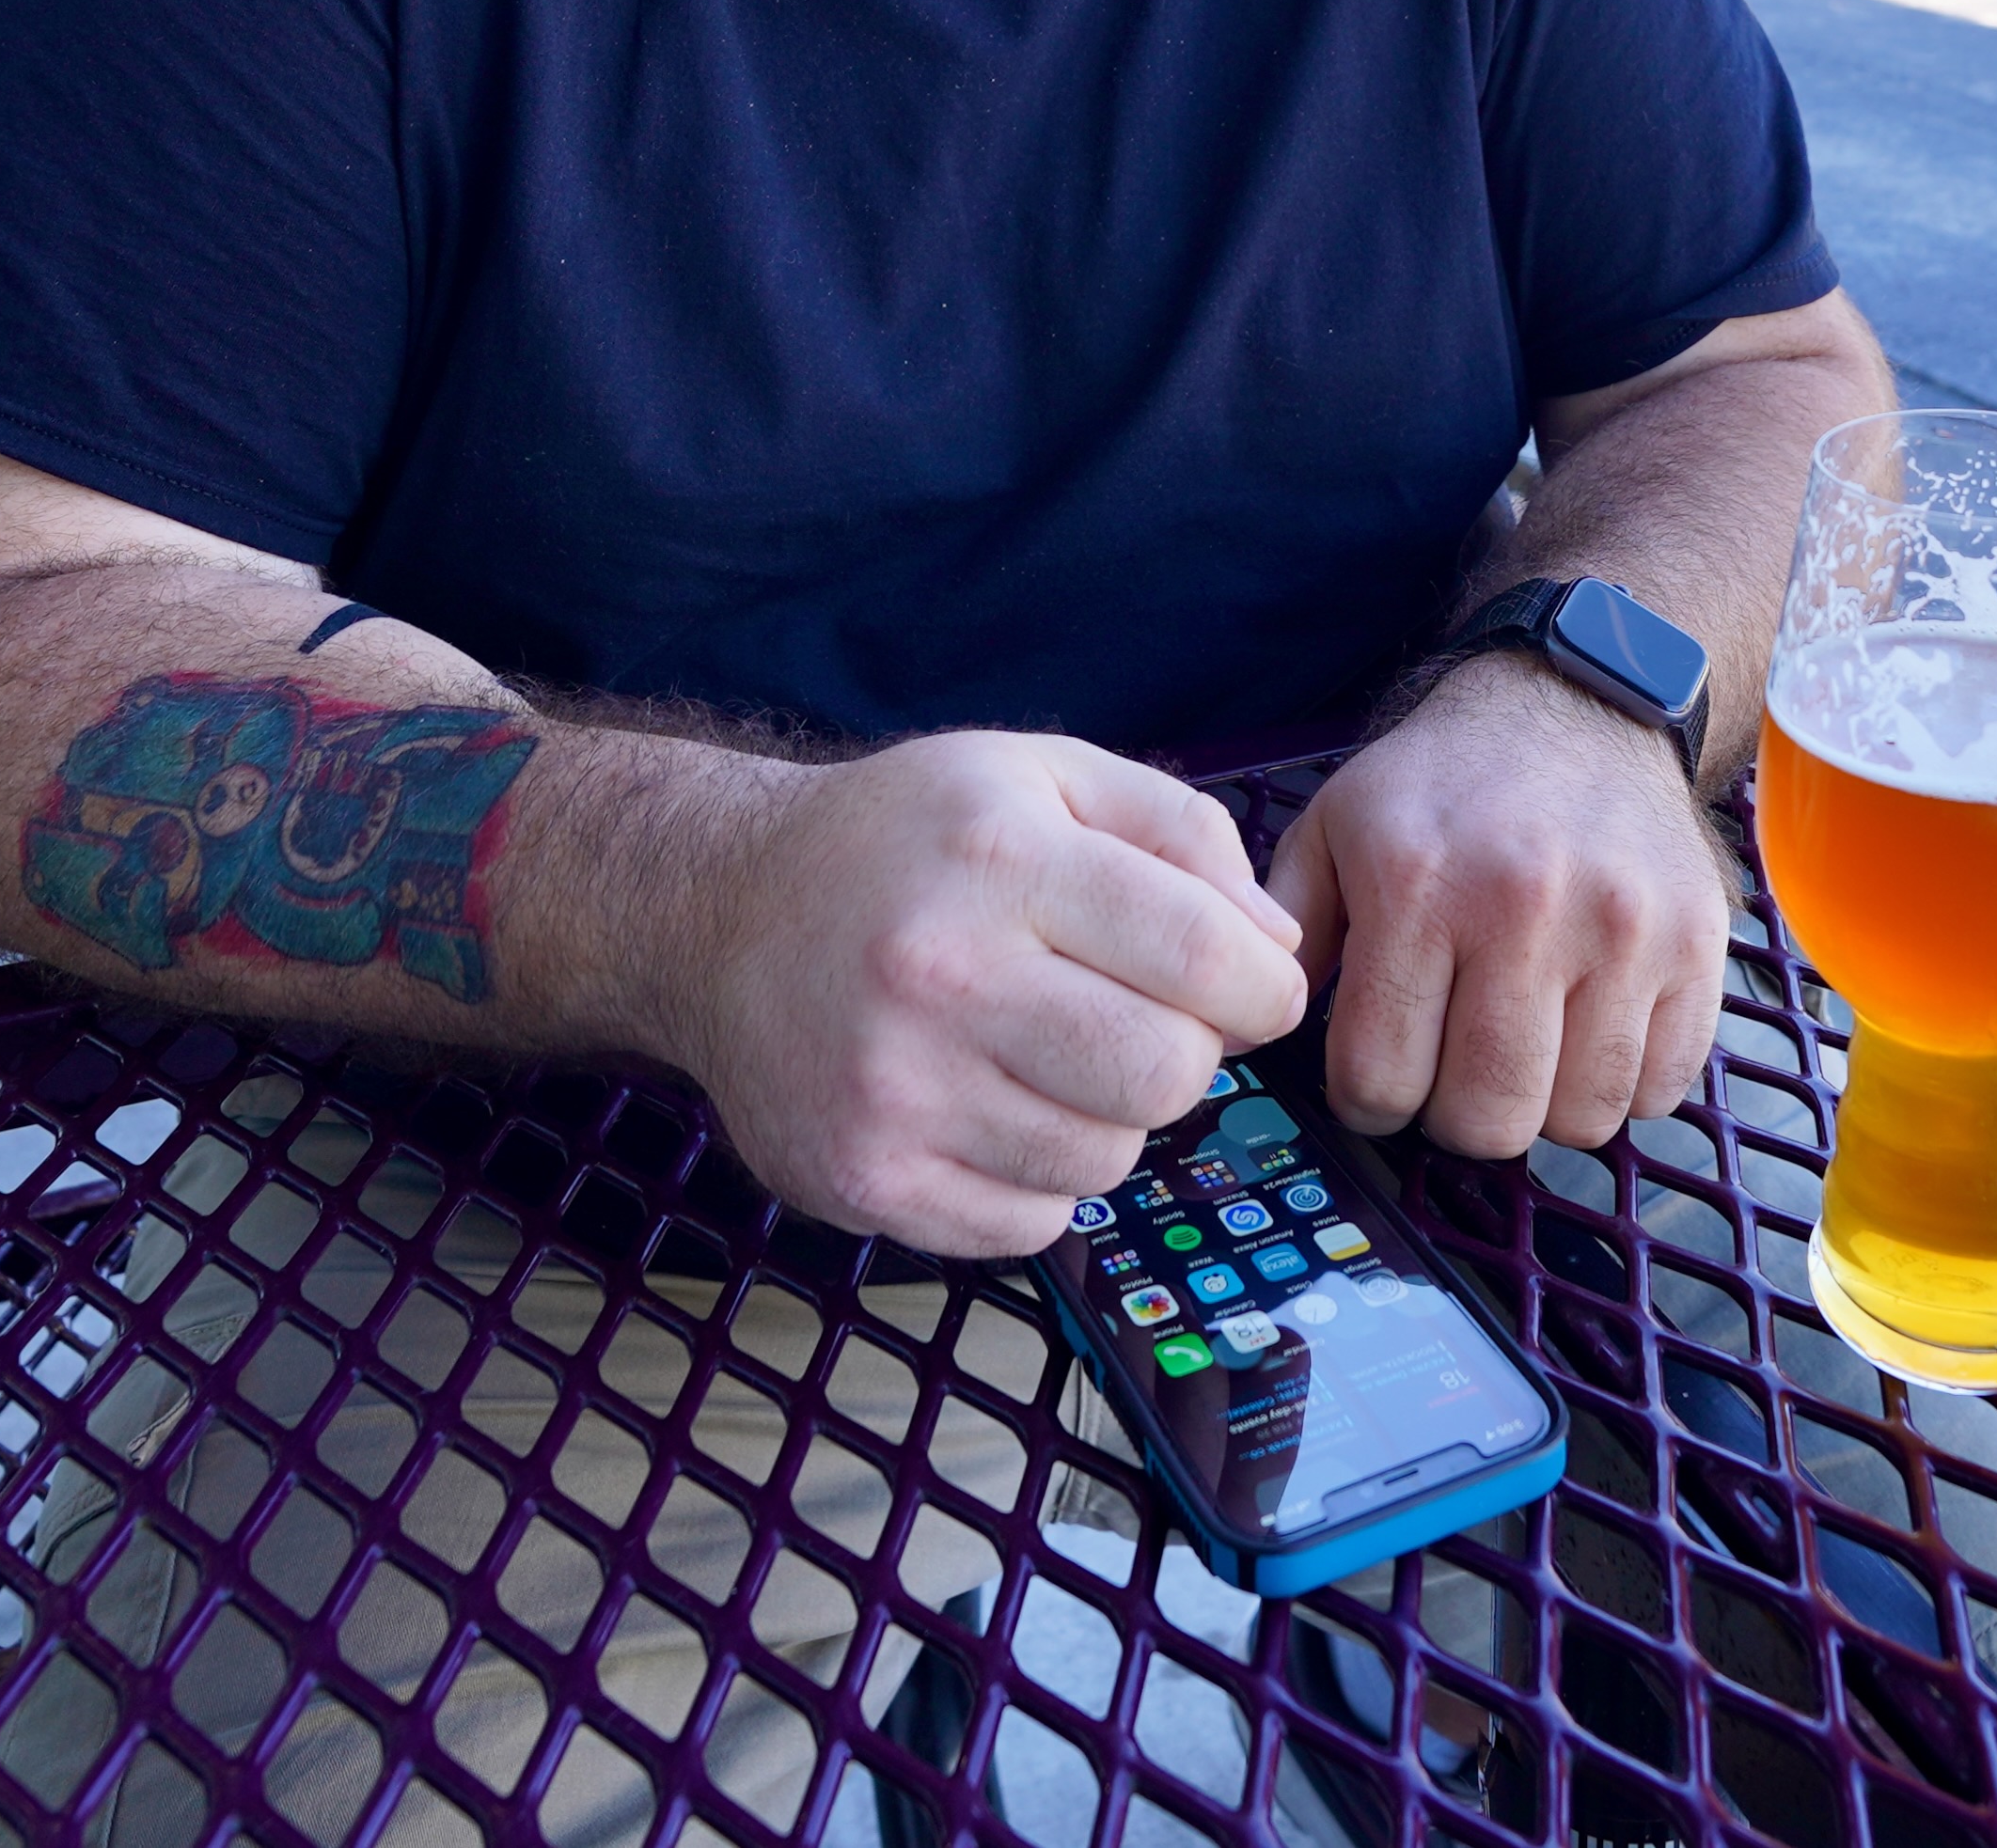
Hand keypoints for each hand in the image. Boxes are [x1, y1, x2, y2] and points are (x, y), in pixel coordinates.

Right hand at [648, 732, 1305, 1257]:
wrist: (718, 909)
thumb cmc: (908, 840)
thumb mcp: (1042, 774)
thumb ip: (1181, 832)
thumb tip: (1279, 950)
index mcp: (1002, 855)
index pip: (1205, 955)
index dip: (1263, 989)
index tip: (1252, 992)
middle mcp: (941, 972)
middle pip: (1166, 1075)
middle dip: (1187, 1056)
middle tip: (1141, 1023)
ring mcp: (893, 1088)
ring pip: (1106, 1159)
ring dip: (1110, 1118)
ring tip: (1051, 1059)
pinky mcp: (864, 1178)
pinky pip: (1032, 1222)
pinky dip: (1040, 1177)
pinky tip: (992, 1108)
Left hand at [1266, 659, 1730, 1157]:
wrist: (1577, 705)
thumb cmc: (1445, 786)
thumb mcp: (1334, 827)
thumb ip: (1285, 928)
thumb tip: (1250, 1021)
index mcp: (1418, 884)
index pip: (1381, 1081)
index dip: (1369, 1098)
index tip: (1380, 1072)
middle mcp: (1525, 908)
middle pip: (1487, 1119)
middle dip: (1456, 1116)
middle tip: (1453, 1068)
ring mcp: (1624, 929)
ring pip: (1580, 1118)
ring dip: (1544, 1107)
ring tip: (1524, 1046)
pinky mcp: (1699, 943)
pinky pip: (1663, 1086)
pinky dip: (1624, 1086)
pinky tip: (1590, 1031)